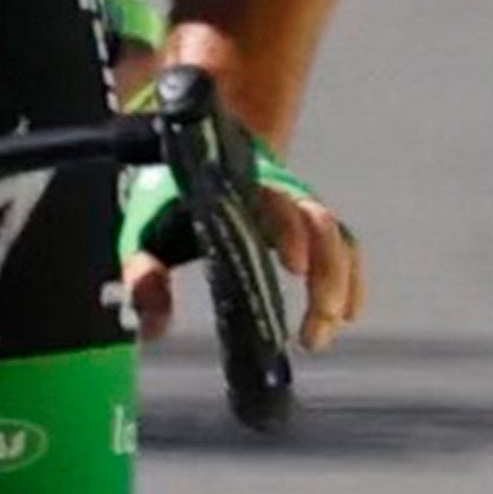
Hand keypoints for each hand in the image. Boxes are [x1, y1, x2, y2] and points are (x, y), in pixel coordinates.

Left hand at [120, 161, 365, 352]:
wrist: (192, 159)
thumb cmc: (165, 200)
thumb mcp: (142, 233)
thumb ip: (141, 274)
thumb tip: (153, 325)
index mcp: (235, 188)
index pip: (275, 203)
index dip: (291, 232)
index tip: (293, 268)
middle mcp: (276, 192)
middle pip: (319, 223)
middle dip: (326, 274)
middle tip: (314, 327)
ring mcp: (298, 205)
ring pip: (338, 237)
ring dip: (340, 284)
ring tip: (318, 334)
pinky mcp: (309, 224)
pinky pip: (344, 246)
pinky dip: (351, 279)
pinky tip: (346, 316)